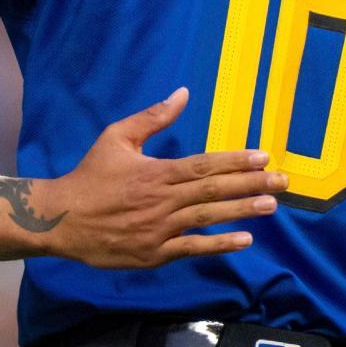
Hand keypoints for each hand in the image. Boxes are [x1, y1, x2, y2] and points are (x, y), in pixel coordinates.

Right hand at [31, 87, 285, 268]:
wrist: (62, 219)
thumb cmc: (91, 175)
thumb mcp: (117, 138)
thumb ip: (152, 117)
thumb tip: (183, 93)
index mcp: (156, 171)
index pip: (204, 164)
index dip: (236, 161)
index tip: (263, 156)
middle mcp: (163, 200)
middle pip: (214, 190)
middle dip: (251, 184)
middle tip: (283, 180)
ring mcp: (160, 229)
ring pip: (209, 217)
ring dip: (242, 210)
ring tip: (271, 205)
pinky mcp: (154, 253)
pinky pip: (193, 248)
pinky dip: (219, 244)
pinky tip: (245, 240)